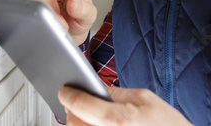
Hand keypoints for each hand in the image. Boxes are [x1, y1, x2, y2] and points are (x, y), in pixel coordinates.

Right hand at [23, 0, 96, 44]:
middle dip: (47, 6)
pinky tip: (45, 16)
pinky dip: (35, 11)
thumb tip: (73, 2)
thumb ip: (83, 10)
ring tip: (56, 20)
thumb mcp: (88, 16)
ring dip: (41, 10)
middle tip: (58, 20)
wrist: (73, 29)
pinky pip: (28, 0)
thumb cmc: (81, 17)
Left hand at [58, 86, 193, 125]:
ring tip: (84, 116)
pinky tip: (93, 125)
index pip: (81, 105)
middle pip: (73, 123)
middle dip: (72, 110)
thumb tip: (97, 89)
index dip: (69, 95)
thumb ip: (117, 93)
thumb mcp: (145, 99)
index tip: (65, 91)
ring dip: (77, 124)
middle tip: (75, 101)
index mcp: (119, 120)